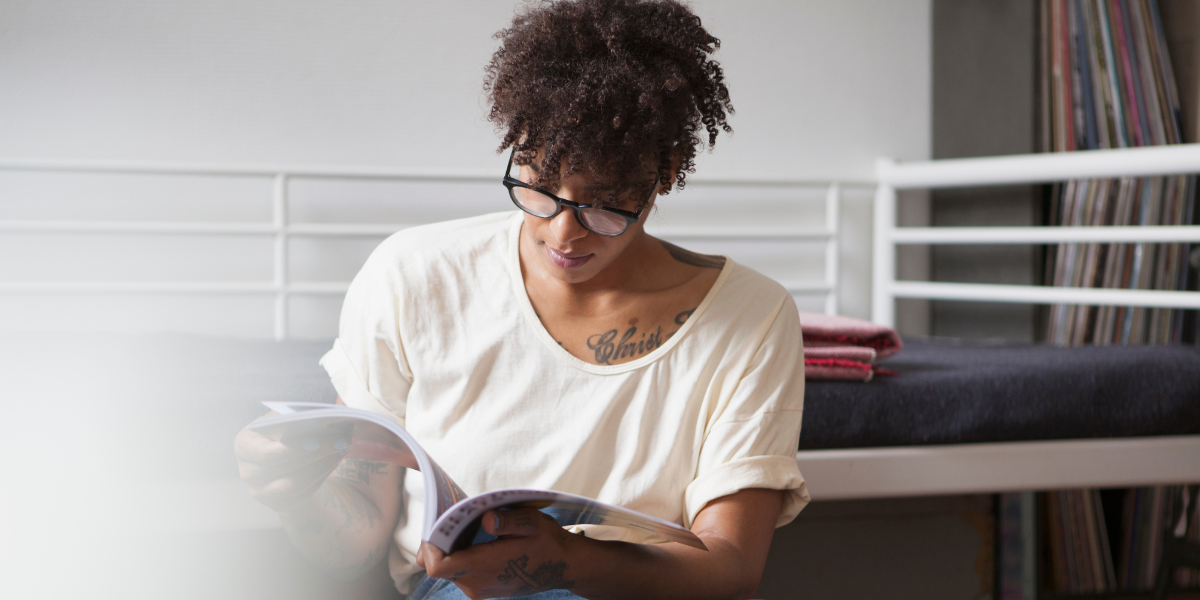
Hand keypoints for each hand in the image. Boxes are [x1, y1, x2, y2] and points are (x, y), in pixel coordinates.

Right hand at [234, 422, 349, 511]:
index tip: (316, 441)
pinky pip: (302, 496)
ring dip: (322, 466)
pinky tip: (335, 460)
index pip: (263, 452)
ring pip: (294, 485)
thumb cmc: (283, 428)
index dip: (290, 449)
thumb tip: (324, 418)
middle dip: (316, 454)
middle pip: (282, 468)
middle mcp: (247, 471)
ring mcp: (259, 491)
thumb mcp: (286, 417)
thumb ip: (298, 416)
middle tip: (342, 440)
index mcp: (244, 444)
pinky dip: (321, 477)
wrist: (284, 451)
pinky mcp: (277, 503)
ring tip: (343, 449)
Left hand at [417, 508, 582, 598]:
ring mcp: (477, 589)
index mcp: (484, 566)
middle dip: (438, 542)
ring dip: (449, 548)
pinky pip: (457, 573)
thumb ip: (510, 521)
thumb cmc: (547, 541)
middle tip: (449, 519)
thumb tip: (488, 519)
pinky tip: (474, 540)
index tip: (435, 526)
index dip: (429, 547)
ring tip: (464, 527)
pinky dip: (459, 556)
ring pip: (447, 569)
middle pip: (437, 565)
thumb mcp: (533, 523)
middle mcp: (476, 583)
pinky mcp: (480, 589)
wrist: (563, 566)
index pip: (438, 566)